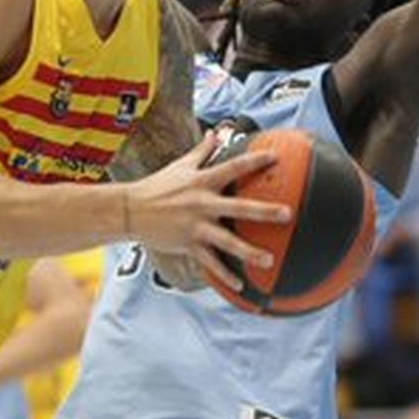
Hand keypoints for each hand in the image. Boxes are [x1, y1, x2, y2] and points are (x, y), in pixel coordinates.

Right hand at [123, 132, 290, 295]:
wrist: (130, 210)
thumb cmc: (157, 186)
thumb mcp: (180, 166)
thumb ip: (202, 151)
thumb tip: (216, 132)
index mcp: (203, 181)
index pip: (234, 168)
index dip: (255, 161)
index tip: (276, 158)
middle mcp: (202, 203)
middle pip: (239, 207)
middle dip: (264, 211)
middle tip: (287, 214)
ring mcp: (196, 226)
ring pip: (227, 241)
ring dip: (249, 252)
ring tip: (269, 259)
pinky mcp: (188, 244)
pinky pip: (210, 263)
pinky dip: (224, 275)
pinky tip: (239, 285)